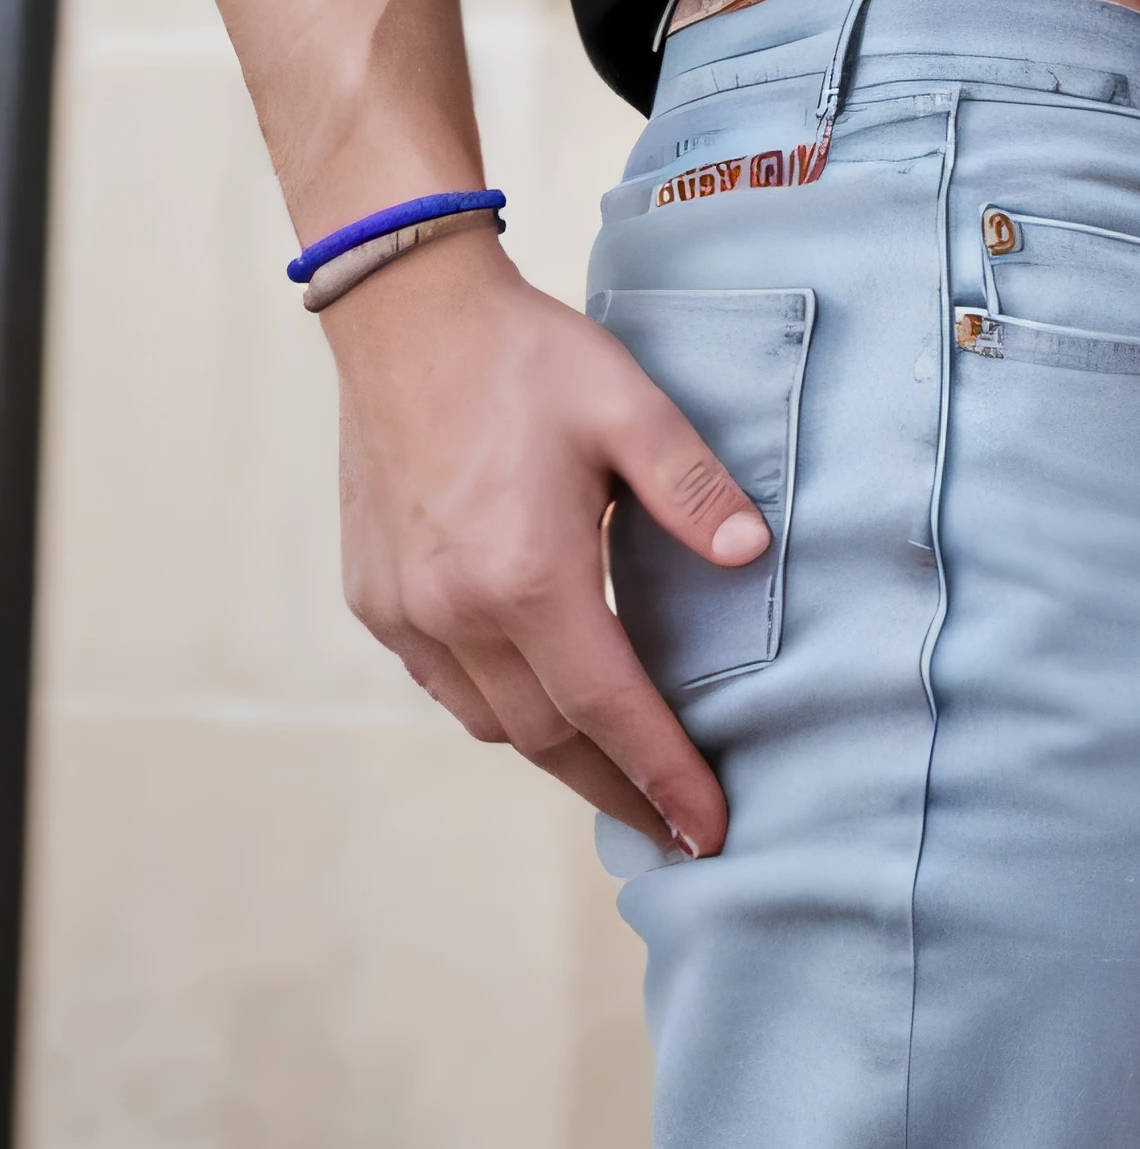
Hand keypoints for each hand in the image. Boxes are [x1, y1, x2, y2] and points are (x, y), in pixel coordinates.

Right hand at [322, 229, 768, 855]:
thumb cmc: (526, 357)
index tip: (709, 828)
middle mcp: (457, 612)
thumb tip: (753, 556)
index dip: (664, 774)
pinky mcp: (376, 597)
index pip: (611, 708)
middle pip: (550, 739)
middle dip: (619, 792)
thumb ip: (695, 491)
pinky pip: (447, 687)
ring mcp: (406, 611)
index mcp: (527, 577)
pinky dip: (501, 712)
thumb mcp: (631, 408)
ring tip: (622, 778)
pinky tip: (544, 707)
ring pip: (492, 723)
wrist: (405, 315)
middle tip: (679, 833)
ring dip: (560, 758)